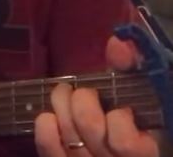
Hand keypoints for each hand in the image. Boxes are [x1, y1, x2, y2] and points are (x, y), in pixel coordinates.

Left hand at [34, 36, 159, 156]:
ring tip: (64, 94)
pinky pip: (49, 147)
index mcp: (142, 150)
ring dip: (61, 106)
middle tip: (84, 91)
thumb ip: (130, 70)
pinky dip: (45, 127)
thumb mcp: (138, 97)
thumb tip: (117, 43)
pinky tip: (49, 116)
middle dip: (83, 100)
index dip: (119, 119)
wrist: (106, 145)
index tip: (122, 107)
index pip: (124, 142)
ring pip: (69, 135)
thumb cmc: (130, 117)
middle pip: (90, 128)